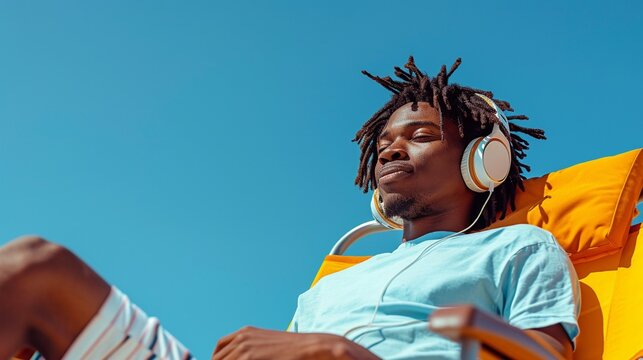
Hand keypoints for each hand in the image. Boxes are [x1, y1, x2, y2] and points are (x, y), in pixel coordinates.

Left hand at [212, 326, 380, 359]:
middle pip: (217, 359)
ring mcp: (244, 348)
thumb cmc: (292, 351)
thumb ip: (250, 351)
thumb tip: (238, 357)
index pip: (218, 351)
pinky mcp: (250, 358)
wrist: (311, 347)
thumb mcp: (266, 346)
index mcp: (244, 333)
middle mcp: (242, 338)